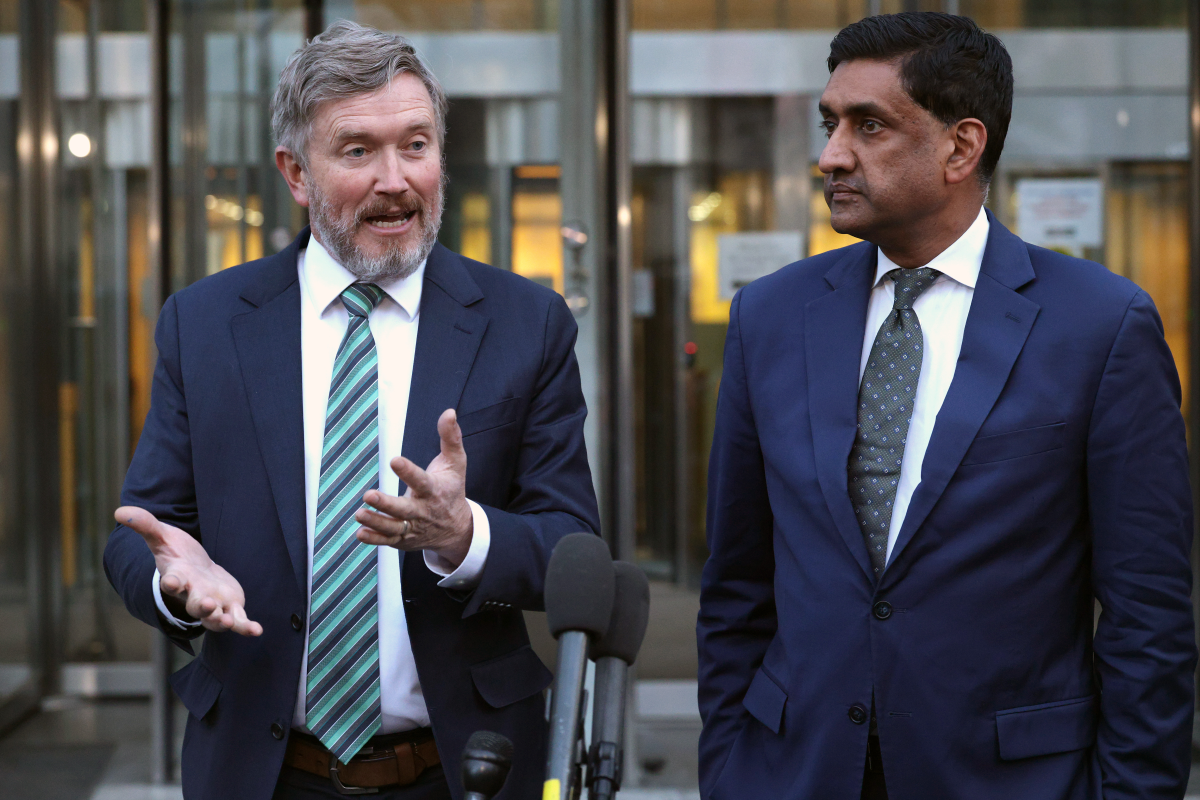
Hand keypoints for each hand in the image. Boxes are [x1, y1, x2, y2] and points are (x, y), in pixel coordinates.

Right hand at [114, 506, 262, 636]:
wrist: (196, 570)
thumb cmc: (177, 554)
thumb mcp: (162, 537)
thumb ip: (146, 525)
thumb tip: (120, 511)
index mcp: (178, 578)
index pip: (172, 582)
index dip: (171, 583)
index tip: (170, 582)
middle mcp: (194, 595)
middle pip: (196, 606)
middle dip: (202, 607)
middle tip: (208, 605)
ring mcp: (212, 603)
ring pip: (214, 618)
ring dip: (220, 621)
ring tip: (227, 622)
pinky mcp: (230, 607)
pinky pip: (238, 621)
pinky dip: (245, 627)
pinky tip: (256, 630)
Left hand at [355, 408, 473, 567]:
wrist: (457, 529)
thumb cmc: (452, 490)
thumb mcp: (456, 463)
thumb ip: (450, 438)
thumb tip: (449, 412)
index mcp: (434, 490)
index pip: (421, 480)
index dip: (408, 472)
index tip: (395, 460)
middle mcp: (422, 510)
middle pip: (404, 509)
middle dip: (387, 504)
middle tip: (369, 494)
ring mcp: (412, 527)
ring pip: (393, 527)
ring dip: (376, 522)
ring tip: (359, 514)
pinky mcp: (404, 539)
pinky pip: (388, 541)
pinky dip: (374, 539)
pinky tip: (360, 533)